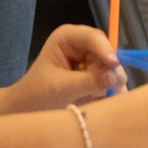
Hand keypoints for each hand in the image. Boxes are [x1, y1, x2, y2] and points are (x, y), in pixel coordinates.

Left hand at [8, 25, 127, 111]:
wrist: (32, 109)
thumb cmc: (38, 93)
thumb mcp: (61, 86)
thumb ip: (88, 81)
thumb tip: (114, 78)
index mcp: (68, 38)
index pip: (93, 37)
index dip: (105, 50)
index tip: (113, 65)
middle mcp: (85, 46)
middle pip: (108, 53)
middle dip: (109, 71)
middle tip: (109, 88)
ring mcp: (94, 61)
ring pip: (114, 69)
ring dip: (111, 84)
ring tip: (97, 97)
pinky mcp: (101, 75)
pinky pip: (115, 81)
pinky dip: (112, 91)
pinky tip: (102, 100)